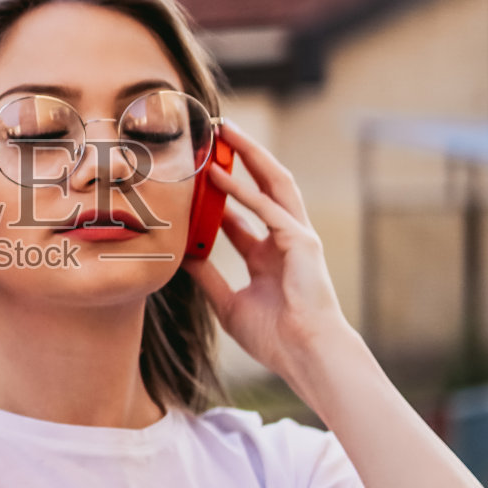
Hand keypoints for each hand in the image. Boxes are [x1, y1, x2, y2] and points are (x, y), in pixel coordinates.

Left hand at [183, 119, 351, 383]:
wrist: (305, 355)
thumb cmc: (275, 337)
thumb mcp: (228, 303)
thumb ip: (208, 278)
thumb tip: (182, 258)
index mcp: (268, 255)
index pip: (241, 214)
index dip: (218, 193)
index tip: (193, 175)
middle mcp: (284, 239)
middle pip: (262, 186)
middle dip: (241, 158)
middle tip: (216, 134)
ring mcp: (296, 237)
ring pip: (273, 183)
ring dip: (250, 155)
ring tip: (226, 132)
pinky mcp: (301, 241)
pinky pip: (268, 209)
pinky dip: (244, 191)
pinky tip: (221, 176)